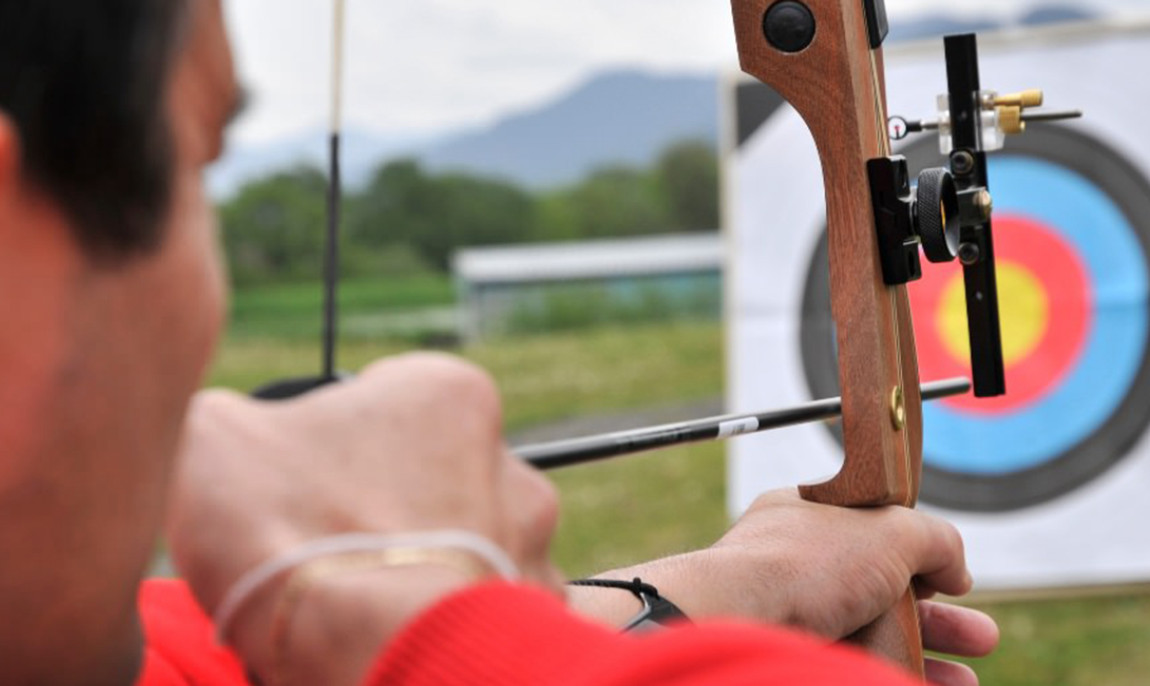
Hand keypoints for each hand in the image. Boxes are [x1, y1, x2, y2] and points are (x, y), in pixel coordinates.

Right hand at [166, 353, 562, 684]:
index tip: (302, 487)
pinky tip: (406, 639)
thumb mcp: (212, 440)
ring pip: (468, 547)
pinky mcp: (539, 618)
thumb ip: (227, 416)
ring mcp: (534, 545)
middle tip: (324, 555)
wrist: (363, 654)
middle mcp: (511, 462)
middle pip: (433, 477)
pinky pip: (496, 615)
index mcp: (448, 394)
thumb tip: (221, 429)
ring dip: (424, 569)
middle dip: (384, 512)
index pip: (393, 399)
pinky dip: (458, 625)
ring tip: (358, 609)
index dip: (334, 443)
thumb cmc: (292, 535)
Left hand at [571, 490, 996, 685]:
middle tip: (982, 638)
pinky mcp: (790, 651)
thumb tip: (956, 565)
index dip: (916, 555)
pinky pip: (848, 662)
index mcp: (806, 516)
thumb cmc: (803, 565)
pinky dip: (888, 672)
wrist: (735, 622)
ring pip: (867, 637)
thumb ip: (933, 538)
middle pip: (879, 594)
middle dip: (939, 620)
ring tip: (964, 681)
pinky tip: (920, 684)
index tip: (951, 580)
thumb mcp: (888, 530)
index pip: (871, 532)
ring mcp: (789, 614)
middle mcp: (796, 566)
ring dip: (924, 658)